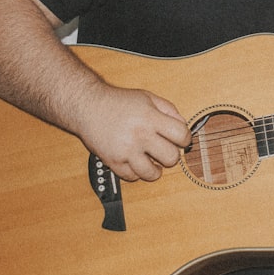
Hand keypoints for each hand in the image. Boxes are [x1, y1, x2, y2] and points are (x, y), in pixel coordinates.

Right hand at [73, 85, 191, 181]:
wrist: (88, 106)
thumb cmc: (119, 101)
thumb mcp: (148, 97)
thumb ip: (169, 109)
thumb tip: (184, 125)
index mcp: (150, 118)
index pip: (181, 135)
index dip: (185, 139)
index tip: (181, 139)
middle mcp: (140, 135)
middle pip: (171, 158)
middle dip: (172, 156)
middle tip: (166, 151)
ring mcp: (126, 150)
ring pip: (152, 173)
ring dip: (156, 170)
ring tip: (152, 161)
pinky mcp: (113, 161)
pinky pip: (132, 177)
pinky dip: (137, 173)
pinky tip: (137, 162)